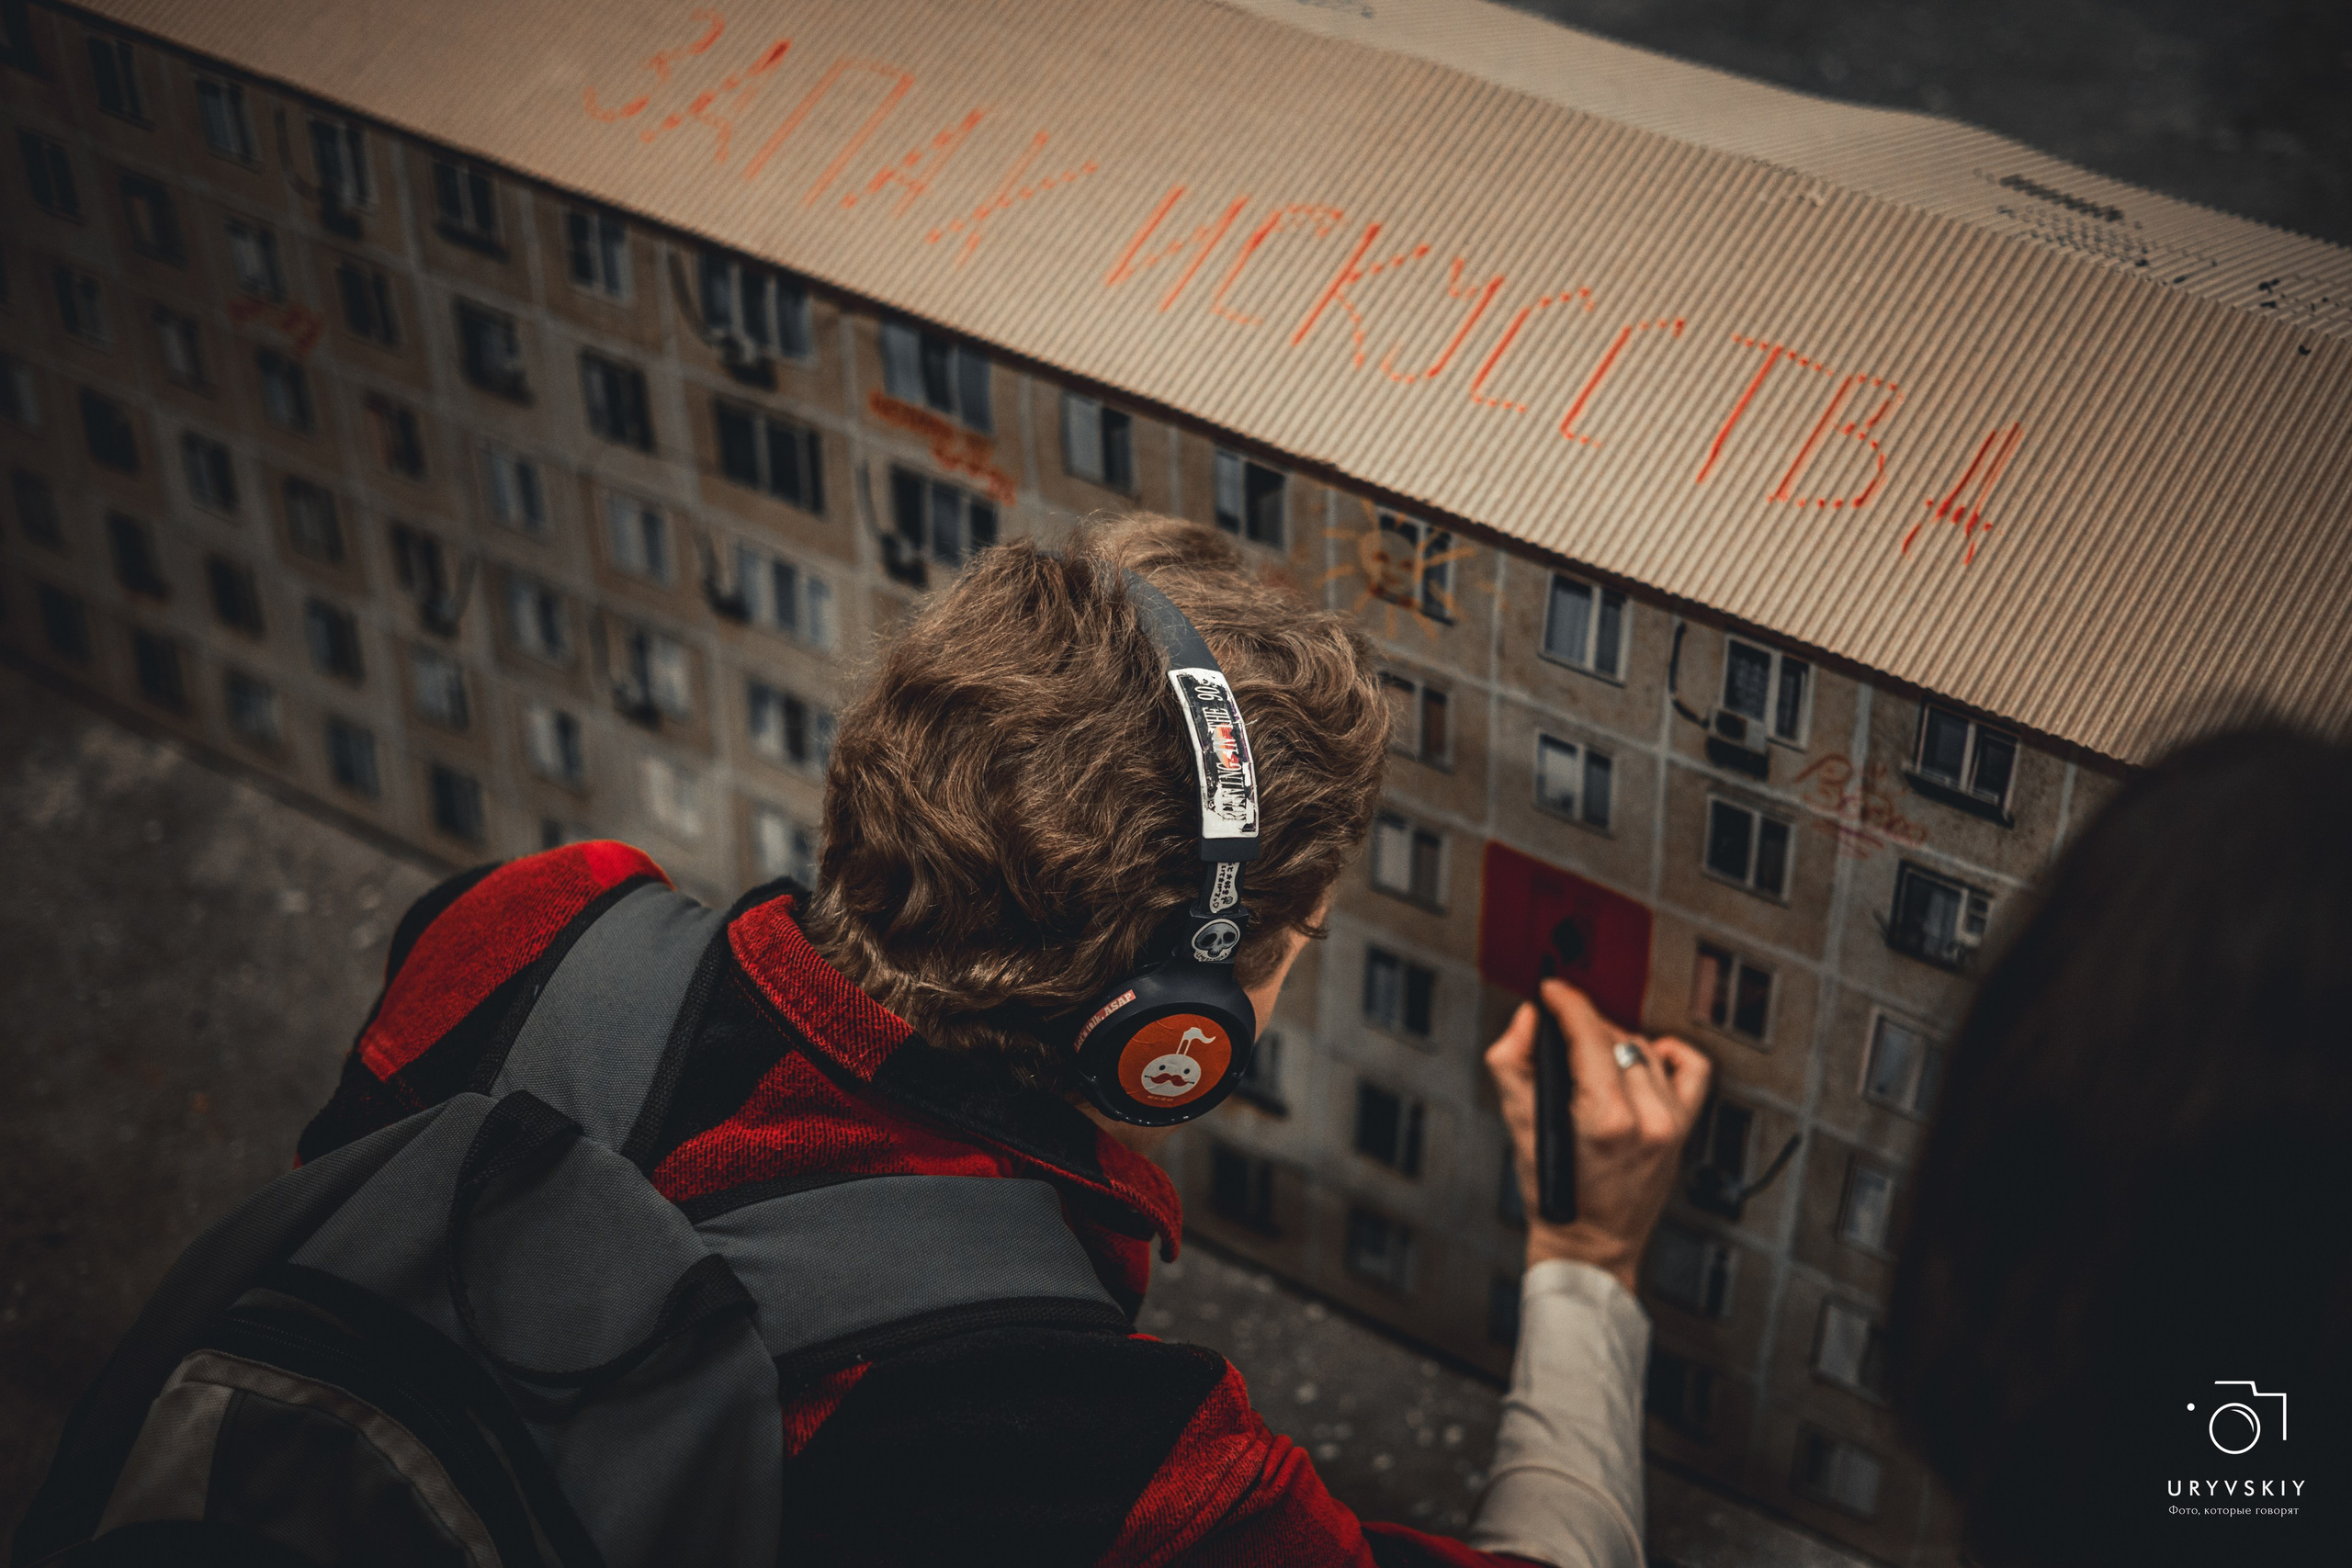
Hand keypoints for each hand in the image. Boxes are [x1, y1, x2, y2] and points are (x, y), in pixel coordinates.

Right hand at [1485, 978, 1711, 1295]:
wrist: (1592, 1243)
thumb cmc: (1556, 1195)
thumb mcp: (1517, 1126)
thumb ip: (1513, 1062)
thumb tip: (1529, 1019)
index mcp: (1606, 1119)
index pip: (1588, 1034)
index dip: (1566, 1003)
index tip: (1552, 992)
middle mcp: (1647, 1118)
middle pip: (1613, 1038)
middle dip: (1583, 1026)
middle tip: (1558, 1031)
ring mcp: (1671, 1124)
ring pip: (1643, 1049)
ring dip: (1613, 1042)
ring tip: (1589, 1055)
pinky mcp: (1685, 1129)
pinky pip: (1691, 1069)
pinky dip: (1667, 1054)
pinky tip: (1644, 1056)